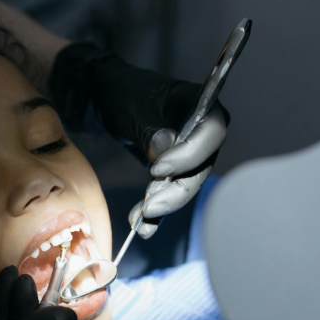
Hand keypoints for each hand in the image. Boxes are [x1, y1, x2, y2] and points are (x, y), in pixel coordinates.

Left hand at [49, 42, 228, 237]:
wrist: (108, 97)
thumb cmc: (124, 93)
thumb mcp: (133, 107)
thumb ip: (150, 129)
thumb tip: (165, 150)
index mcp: (201, 104)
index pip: (211, 133)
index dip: (189, 155)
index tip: (158, 169)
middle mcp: (202, 132)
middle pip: (201, 167)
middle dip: (176, 191)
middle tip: (149, 208)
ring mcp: (190, 153)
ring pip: (186, 184)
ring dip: (164, 206)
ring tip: (139, 222)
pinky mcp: (174, 170)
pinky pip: (170, 192)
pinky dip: (157, 210)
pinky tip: (143, 227)